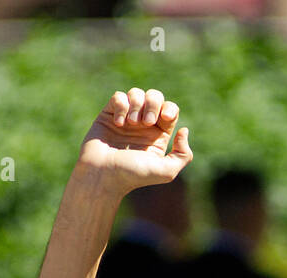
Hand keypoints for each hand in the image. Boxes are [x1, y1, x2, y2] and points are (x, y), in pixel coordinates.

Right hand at [77, 87, 192, 195]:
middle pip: (155, 96)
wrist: (102, 175)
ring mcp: (125, 119)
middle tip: (146, 122)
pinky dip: (121, 106)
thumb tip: (184, 131)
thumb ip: (183, 155)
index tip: (164, 118)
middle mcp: (143, 125)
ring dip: (136, 104)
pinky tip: (118, 123)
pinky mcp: (109, 115)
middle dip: (153, 104)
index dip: (170, 108)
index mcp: (158, 135)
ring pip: (136, 93)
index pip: (170, 110)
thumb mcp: (166, 171)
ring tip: (130, 123)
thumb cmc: (132, 175)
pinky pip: (118, 97)